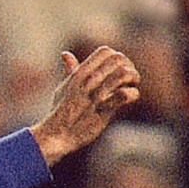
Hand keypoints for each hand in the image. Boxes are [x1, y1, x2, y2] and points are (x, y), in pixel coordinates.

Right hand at [31, 47, 140, 167]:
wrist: (55, 136)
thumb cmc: (59, 113)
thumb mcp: (63, 88)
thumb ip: (70, 71)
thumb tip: (65, 54)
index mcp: (80, 73)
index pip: (105, 51)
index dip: (117, 58)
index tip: (118, 70)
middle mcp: (88, 81)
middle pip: (118, 59)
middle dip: (129, 67)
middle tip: (129, 80)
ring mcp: (96, 95)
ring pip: (124, 74)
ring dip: (134, 79)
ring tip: (132, 87)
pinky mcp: (103, 110)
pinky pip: (124, 95)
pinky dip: (132, 94)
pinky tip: (130, 99)